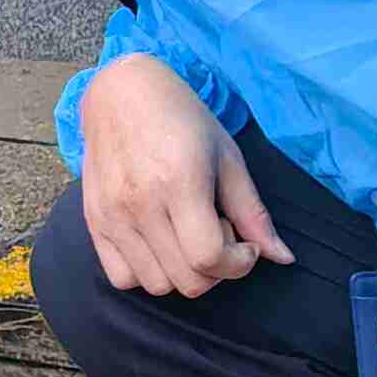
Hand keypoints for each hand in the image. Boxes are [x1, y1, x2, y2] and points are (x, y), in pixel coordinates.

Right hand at [75, 52, 289, 297]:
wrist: (120, 92)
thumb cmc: (181, 118)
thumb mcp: (227, 157)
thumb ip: (253, 212)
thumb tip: (283, 258)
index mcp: (178, 182)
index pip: (209, 258)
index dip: (239, 263)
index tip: (246, 243)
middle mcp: (139, 203)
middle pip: (187, 280)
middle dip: (217, 268)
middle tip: (217, 232)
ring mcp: (110, 215)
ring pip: (156, 285)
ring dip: (182, 272)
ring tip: (186, 234)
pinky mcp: (93, 221)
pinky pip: (121, 277)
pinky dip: (146, 273)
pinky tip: (159, 243)